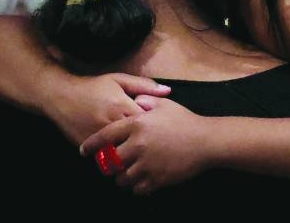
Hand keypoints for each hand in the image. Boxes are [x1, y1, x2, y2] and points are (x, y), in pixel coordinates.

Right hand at [42, 71, 169, 145]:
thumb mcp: (119, 80)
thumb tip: (168, 91)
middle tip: (153, 142)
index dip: (156, 125)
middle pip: (137, 139)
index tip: (160, 127)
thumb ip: (144, 86)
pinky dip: (116, 156)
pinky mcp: (89, 147)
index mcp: (122, 105)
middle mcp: (111, 123)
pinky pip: (107, 157)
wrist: (62, 96)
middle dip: (146, 141)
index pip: (147, 121)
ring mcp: (99, 137)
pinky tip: (122, 153)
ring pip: (123, 152)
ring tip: (140, 151)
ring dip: (131, 152)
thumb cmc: (93, 87)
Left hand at [81, 96, 209, 194]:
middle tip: (113, 164)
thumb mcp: (165, 104)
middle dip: (109, 165)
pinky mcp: (156, 179)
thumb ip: (145, 100)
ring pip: (121, 179)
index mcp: (137, 125)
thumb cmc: (185, 120)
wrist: (206, 141)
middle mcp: (138, 145)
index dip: (91, 145)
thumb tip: (133, 101)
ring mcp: (147, 164)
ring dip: (122, 177)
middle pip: (110, 162)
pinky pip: (137, 189)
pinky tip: (143, 179)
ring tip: (129, 172)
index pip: (105, 137)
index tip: (83, 151)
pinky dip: (137, 187)